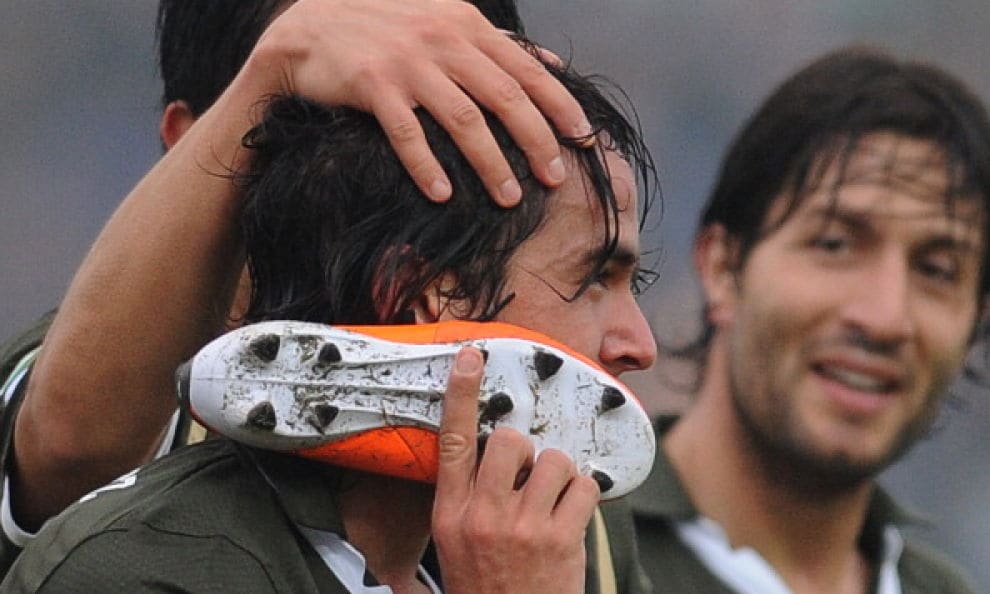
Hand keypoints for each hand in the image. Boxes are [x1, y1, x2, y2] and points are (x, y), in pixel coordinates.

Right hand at [241, 0, 590, 204]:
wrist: (309, 26)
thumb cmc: (386, 28)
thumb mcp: (447, 19)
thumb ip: (498, 44)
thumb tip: (553, 62)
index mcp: (467, 26)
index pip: (528, 70)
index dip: (560, 106)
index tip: (585, 140)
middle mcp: (444, 40)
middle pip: (506, 98)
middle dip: (536, 142)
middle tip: (554, 179)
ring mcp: (409, 63)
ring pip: (464, 119)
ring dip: (491, 163)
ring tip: (509, 197)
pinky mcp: (373, 85)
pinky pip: (407, 132)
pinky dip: (427, 165)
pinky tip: (443, 194)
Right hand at [432, 348, 598, 593]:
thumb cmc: (486, 588)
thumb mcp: (457, 543)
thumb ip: (471, 498)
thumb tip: (499, 456)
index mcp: (451, 514)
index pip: (452, 441)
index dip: (460, 394)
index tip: (470, 357)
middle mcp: (483, 515)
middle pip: (509, 439)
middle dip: (526, 450)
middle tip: (529, 477)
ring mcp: (522, 526)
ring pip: (553, 459)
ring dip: (560, 475)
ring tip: (552, 506)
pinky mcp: (559, 538)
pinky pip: (583, 485)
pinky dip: (585, 496)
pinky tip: (572, 518)